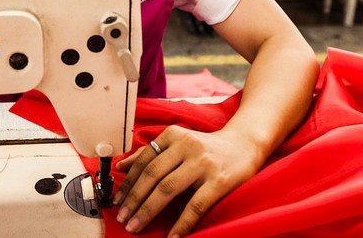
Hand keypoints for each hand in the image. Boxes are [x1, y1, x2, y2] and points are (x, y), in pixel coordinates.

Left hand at [114, 126, 267, 236]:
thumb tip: (121, 166)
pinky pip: (195, 205)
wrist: (245, 145)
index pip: (144, 160)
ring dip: (148, 211)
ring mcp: (203, 163)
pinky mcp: (219, 180)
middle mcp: (187, 146)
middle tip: (122, 218)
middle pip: (152, 175)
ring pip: (168, 189)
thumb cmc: (207, 147)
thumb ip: (151, 153)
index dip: (128, 183)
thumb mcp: (178, 142)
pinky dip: (181, 223)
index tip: (117, 201)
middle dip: (134, 199)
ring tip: (137, 226)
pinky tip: (172, 235)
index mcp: (173, 135)